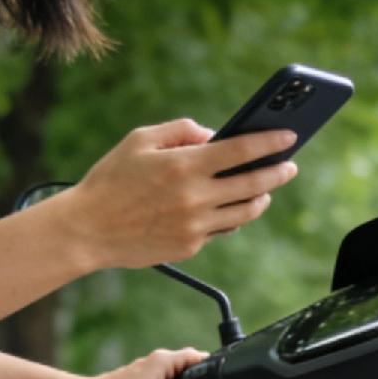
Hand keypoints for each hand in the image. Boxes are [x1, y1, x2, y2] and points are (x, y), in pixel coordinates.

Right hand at [57, 118, 299, 270]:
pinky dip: (231, 217)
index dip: (270, 143)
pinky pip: (222, 230)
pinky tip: (233, 208)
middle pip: (253, 184)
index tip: (289, 137)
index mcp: (184, 166)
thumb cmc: (111, 180)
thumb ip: (180, 131)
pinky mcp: (190, 247)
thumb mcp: (139, 140)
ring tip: (265, 189)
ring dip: (260, 199)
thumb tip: (213, 135)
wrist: (88, 230)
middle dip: (278, 173)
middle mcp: (195, 198)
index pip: (241, 151)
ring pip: (244, 213)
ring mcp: (196, 227)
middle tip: (289, 166)